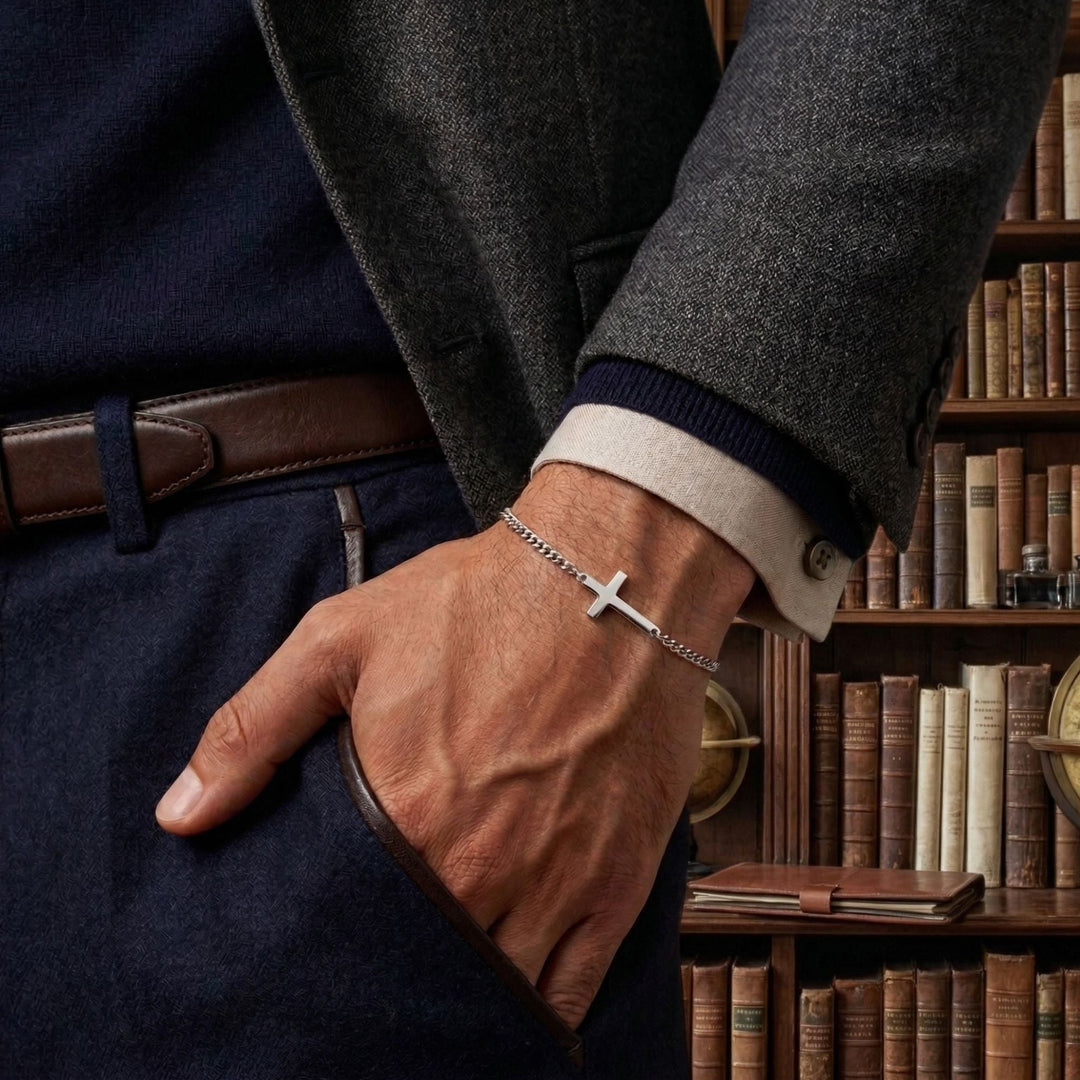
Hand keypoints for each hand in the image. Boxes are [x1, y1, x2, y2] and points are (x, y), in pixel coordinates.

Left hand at [155, 462, 753, 1027]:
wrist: (609, 579)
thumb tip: (180, 816)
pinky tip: (517, 1008)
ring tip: (441, 987)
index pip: (351, 933)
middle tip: (381, 973)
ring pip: (498, 989)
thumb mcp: (340, 639)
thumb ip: (253, 729)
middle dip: (398, 978)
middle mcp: (484, 868)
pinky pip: (577, 986)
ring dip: (465, 997)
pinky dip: (542, 1012)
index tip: (326, 955)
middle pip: (426, 970)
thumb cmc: (478, 602)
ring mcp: (560, 881)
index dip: (334, 954)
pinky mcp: (622, 876)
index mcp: (408, 819)